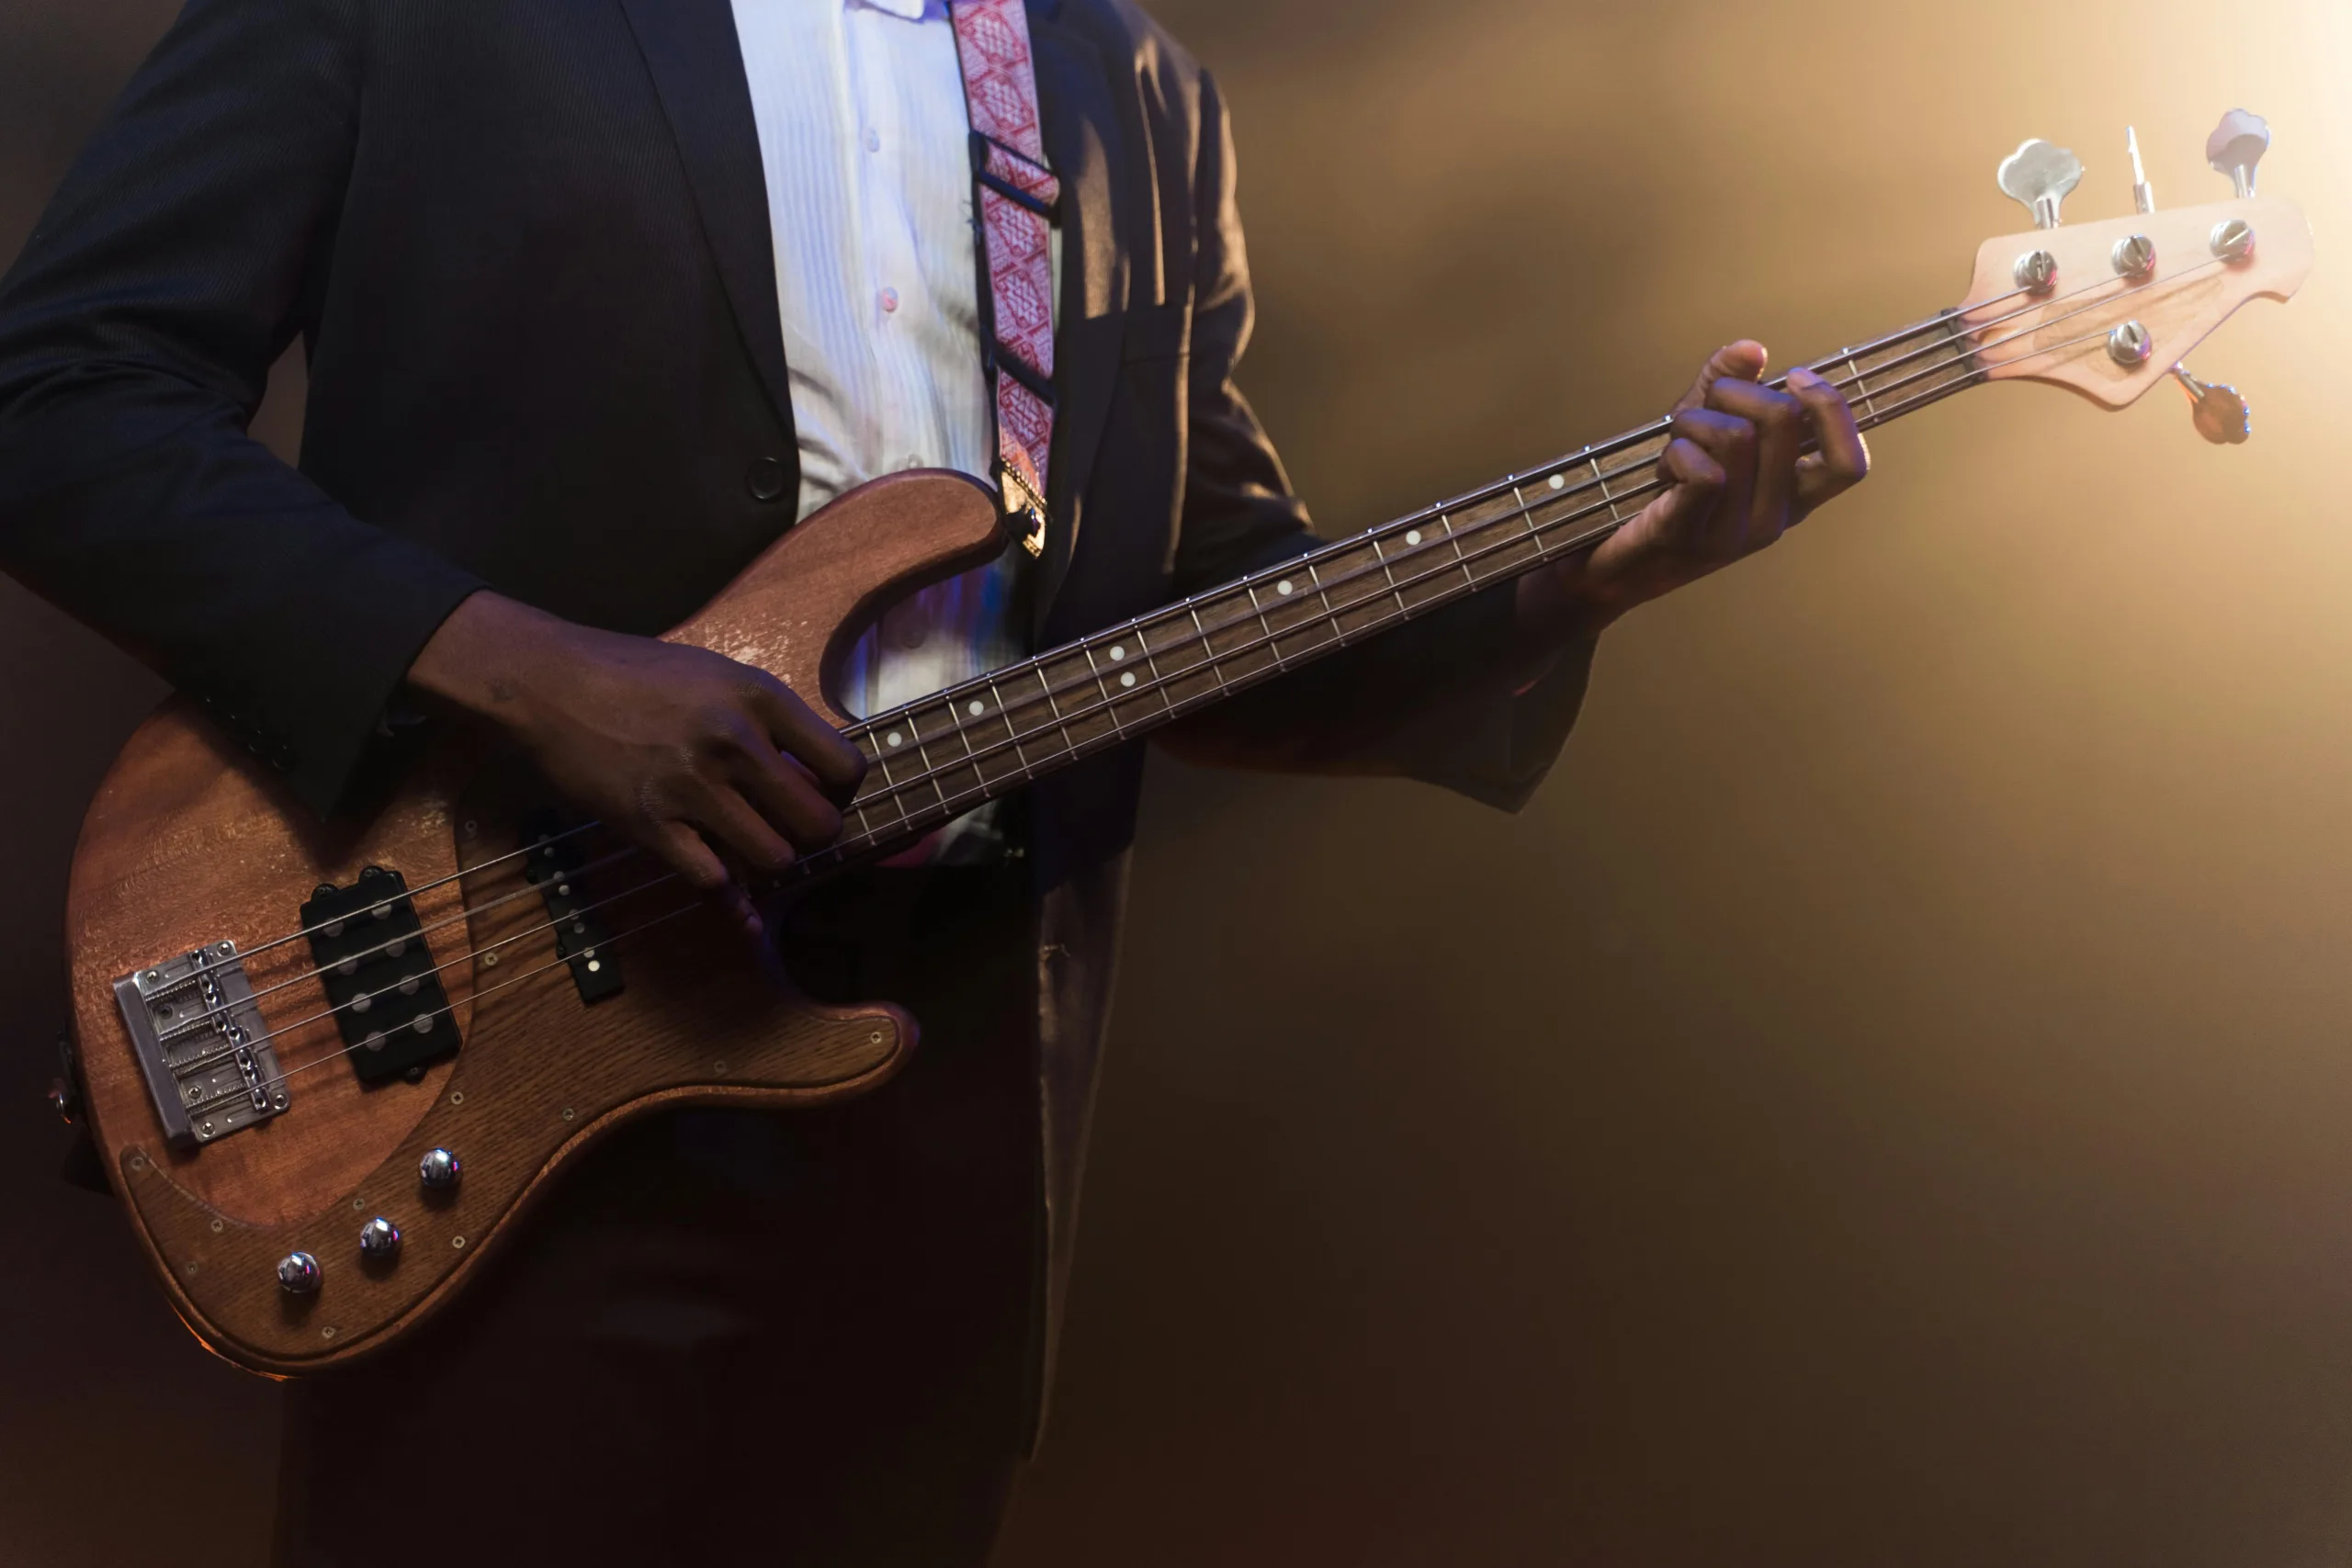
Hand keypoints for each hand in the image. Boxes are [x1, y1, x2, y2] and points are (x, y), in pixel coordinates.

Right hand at [406, 592, 866, 933]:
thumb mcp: (718, 676)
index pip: (846, 767)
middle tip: (789, 831)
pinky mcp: (651, 823)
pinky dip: (727, 897)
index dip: (843, 793)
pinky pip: (715, 883)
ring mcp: (693, 786)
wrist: (551, 682)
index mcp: (760, 698)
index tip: (824, 796)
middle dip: (812, 838)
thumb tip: (814, 773)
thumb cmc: (638, 675)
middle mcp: (735, 742)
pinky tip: (726, 890)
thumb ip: (769, 721)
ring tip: (750, 848)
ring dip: (768, 864)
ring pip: (775, 859)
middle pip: (819, 825)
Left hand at [1518, 340, 1869, 635]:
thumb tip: (1752, 349)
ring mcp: (1733, 533)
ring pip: (1737, 437)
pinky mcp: (1690, 535)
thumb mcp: (1701, 434)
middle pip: (1785, 422)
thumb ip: (1727, 387)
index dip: (1832, 409)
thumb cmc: (1664, 497)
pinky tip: (1664, 469)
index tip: (1793, 377)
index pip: (1849, 464)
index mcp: (1790, 499)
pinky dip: (1678, 451)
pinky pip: (1704, 472)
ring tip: (1676, 442)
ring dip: (1695, 420)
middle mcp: (1773, 520)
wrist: (1613, 570)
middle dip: (1736, 391)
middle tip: (1704, 406)